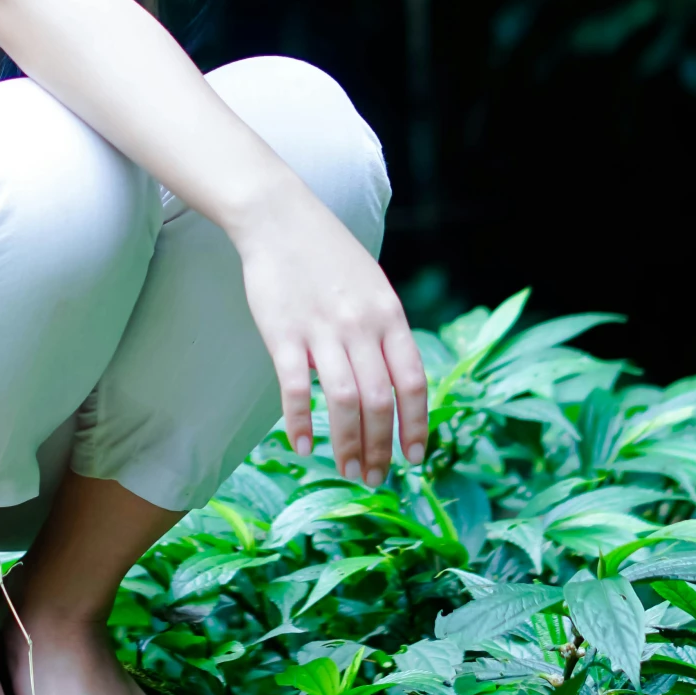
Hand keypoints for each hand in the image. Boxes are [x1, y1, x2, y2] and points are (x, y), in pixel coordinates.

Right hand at [237, 199, 429, 483]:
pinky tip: (303, 447)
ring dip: (348, 444)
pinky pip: (295, 388)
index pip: (413, 381)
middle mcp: (361, 325)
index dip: (416, 425)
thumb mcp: (372, 286)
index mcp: (389, 315)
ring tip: (348, 471)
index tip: (415, 458)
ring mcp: (321, 329)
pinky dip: (300, 423)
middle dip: (381, 447)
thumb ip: (385, 330)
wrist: (279, 217)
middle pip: (380, 400)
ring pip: (344, 401)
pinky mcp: (283, 332)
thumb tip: (396, 382)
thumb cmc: (327, 253)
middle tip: (375, 477)